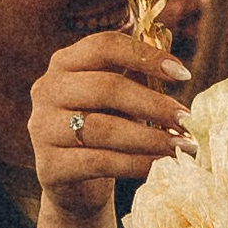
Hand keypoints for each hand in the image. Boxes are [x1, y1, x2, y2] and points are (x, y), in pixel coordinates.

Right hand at [28, 26, 187, 217]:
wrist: (76, 185)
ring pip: (102, 128)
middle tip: (185, 120)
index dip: (145, 56)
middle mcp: (46, 89)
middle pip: (105, 87)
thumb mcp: (118, 98)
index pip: (104, 46)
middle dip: (152, 104)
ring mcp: (42, 128)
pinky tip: (159, 166)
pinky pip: (98, 162)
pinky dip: (134, 164)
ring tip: (180, 146)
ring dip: (148, 138)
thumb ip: (136, 72)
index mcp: (64, 63)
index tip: (183, 75)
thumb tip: (170, 41)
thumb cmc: (103, 129)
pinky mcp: (48, 165)